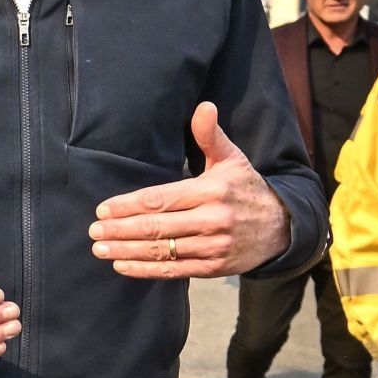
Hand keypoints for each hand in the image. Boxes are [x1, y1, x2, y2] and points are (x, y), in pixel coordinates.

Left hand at [88, 103, 289, 278]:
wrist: (283, 227)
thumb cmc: (246, 188)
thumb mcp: (231, 159)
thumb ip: (210, 135)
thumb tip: (203, 106)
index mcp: (211, 191)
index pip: (161, 199)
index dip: (129, 205)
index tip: (103, 209)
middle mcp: (212, 220)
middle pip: (157, 227)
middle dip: (121, 229)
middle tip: (94, 230)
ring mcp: (213, 247)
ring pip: (162, 251)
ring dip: (127, 251)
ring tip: (100, 248)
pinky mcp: (214, 268)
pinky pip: (174, 271)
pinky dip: (145, 270)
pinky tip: (121, 265)